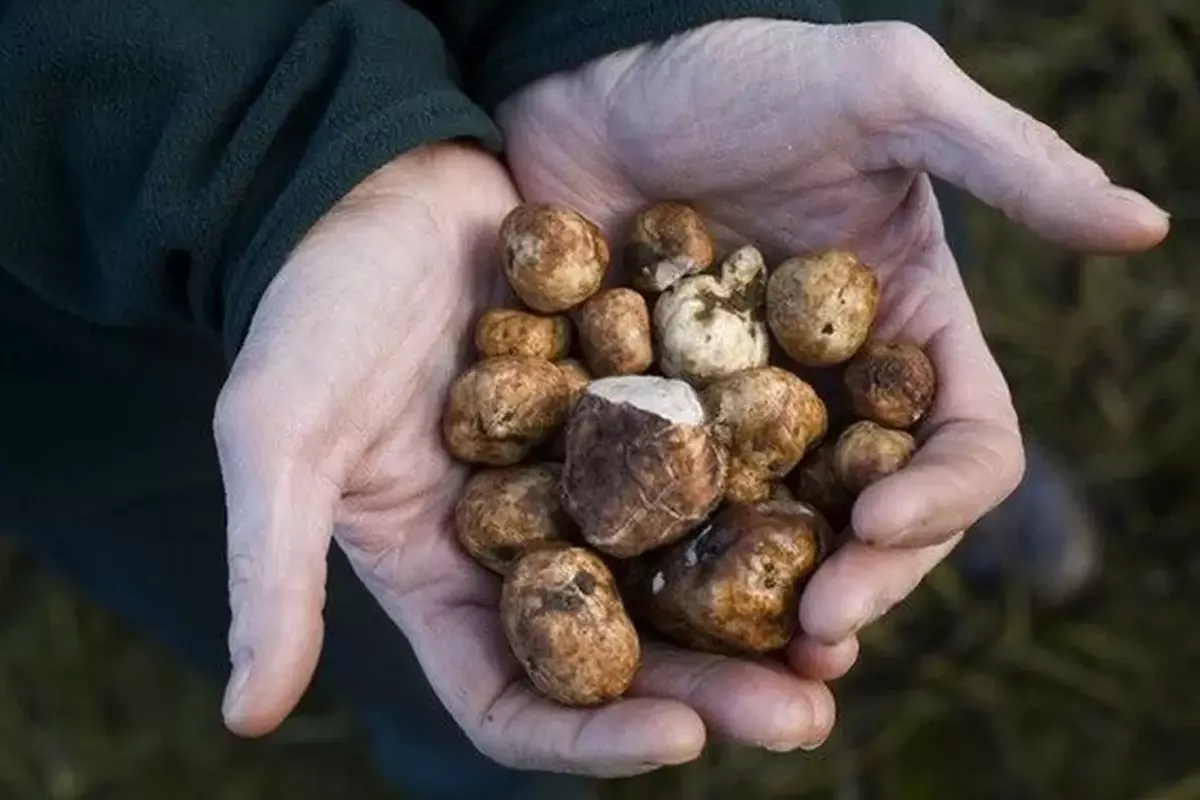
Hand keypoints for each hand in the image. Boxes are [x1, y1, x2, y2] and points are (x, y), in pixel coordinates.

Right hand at [212, 142, 836, 778]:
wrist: (378, 186)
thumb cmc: (312, 308)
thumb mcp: (277, 434)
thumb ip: (270, 567)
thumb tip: (246, 717)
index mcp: (442, 578)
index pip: (515, 700)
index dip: (592, 737)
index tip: (680, 741)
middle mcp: (525, 546)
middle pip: (626, 654)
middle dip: (712, 690)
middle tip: (809, 711)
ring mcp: (587, 478)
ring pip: (682, 571)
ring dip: (758, 611)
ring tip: (842, 636)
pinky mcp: (634, 408)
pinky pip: (708, 466)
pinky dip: (762, 492)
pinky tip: (837, 504)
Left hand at [498, 20, 1168, 670]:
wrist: (596, 78)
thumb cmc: (740, 75)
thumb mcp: (886, 93)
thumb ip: (1009, 161)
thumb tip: (1145, 224)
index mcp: (908, 329)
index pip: (964, 442)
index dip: (944, 496)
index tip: (883, 521)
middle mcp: (834, 388)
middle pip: (877, 516)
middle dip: (864, 580)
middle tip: (815, 635)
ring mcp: (742, 412)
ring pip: (784, 535)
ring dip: (779, 604)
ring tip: (757, 664)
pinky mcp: (656, 419)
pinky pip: (680, 507)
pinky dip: (682, 560)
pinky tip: (659, 603)